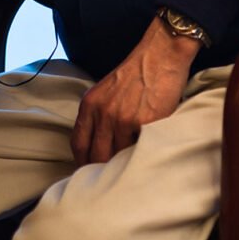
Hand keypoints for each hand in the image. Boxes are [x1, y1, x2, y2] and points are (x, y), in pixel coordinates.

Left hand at [70, 17, 200, 165]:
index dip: (81, 163)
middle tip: (106, 184)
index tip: (87, 173)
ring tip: (126, 177)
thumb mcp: (106, 90)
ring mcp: (123, 119)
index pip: (78, 143)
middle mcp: (102, 113)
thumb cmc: (136, 73)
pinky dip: (141, 158)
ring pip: (117, 157)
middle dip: (99, 172)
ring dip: (121, 168)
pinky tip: (143, 162)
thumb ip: (98, 114)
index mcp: (89, 104)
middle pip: (95, 156)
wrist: (160, 56)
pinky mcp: (145, 124)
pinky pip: (139, 150)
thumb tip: (98, 144)